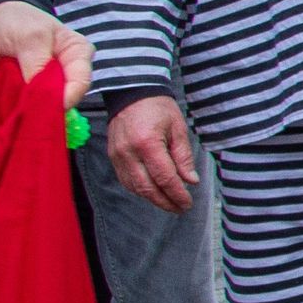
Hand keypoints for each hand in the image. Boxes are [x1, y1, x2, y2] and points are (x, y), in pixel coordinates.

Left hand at [0, 0, 91, 106]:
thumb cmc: (18, 22)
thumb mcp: (32, 37)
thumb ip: (39, 64)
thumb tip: (42, 95)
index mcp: (77, 54)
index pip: (80, 82)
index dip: (66, 97)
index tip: (45, 106)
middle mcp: (66, 72)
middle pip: (65, 97)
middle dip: (47, 104)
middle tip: (26, 106)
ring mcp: (48, 84)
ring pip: (46, 105)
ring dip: (29, 107)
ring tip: (14, 102)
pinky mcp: (30, 93)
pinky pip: (28, 107)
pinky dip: (18, 108)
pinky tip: (9, 104)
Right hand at [108, 96, 195, 212]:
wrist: (131, 94)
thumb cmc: (158, 109)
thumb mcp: (178, 128)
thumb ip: (183, 156)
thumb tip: (190, 181)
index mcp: (147, 143)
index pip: (164, 177)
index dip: (177, 194)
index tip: (187, 203)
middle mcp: (128, 152)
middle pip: (147, 187)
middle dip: (165, 202)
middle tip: (180, 208)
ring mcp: (117, 156)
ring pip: (134, 187)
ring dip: (153, 199)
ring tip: (170, 203)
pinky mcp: (112, 157)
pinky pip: (126, 180)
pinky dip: (140, 190)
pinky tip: (153, 192)